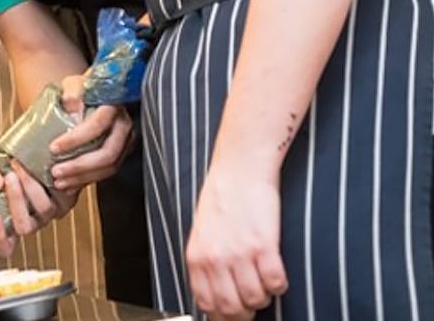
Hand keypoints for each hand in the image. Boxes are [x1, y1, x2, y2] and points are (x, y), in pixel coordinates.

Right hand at [0, 161, 78, 256]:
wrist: (42, 155)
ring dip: (30, 185)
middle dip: (15, 200)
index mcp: (13, 221)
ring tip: (21, 165)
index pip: (6, 246)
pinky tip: (39, 164)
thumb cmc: (15, 166)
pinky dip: (47, 180)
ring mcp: (51, 214)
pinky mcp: (68, 202)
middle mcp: (33, 222)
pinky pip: (59, 196)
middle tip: (9, 177)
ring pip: (43, 209)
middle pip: (24, 227)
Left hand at [47, 76, 134, 190]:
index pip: (97, 125)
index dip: (75, 139)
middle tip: (56, 172)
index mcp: (113, 106)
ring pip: (109, 167)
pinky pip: (107, 172)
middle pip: (107, 153)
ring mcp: (126, 142)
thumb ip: (72, 93)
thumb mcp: (74, 84)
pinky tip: (70, 184)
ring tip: (60, 182)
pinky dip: (88, 180)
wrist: (95, 95)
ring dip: (83, 178)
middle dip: (80, 166)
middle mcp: (124, 125)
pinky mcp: (121, 154)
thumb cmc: (83, 89)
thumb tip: (72, 107)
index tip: (53, 148)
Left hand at [186, 163, 287, 319]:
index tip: (234, 313)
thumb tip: (216, 292)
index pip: (207, 303)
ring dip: (264, 297)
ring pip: (255, 299)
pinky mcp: (264, 246)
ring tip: (264, 283)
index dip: (223, 314)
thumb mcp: (202, 233)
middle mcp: (216, 259)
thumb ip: (207, 262)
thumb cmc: (222, 198)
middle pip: (231, 308)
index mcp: (197, 257)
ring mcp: (240, 253)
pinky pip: (276, 283)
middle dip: (245, 312)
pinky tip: (276, 272)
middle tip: (254, 303)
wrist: (239, 170)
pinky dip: (280, 285)